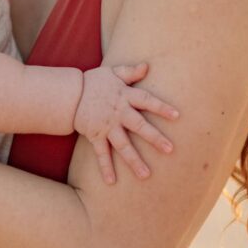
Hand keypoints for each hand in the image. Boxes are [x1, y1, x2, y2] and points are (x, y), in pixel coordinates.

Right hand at [73, 63, 178, 184]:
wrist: (70, 94)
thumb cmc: (94, 82)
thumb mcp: (112, 73)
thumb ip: (130, 72)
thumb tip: (147, 66)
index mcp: (125, 96)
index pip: (146, 101)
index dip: (161, 108)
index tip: (177, 116)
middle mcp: (118, 113)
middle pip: (138, 126)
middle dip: (154, 137)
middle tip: (170, 149)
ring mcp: (106, 126)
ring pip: (122, 145)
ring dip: (134, 160)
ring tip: (146, 175)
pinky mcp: (95, 135)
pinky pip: (101, 153)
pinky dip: (105, 167)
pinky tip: (111, 182)